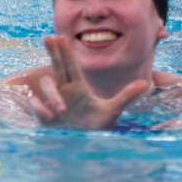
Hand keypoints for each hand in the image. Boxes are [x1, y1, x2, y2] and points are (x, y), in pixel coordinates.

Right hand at [24, 35, 148, 129]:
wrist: (84, 145)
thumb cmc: (96, 126)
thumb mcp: (112, 111)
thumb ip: (126, 96)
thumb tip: (145, 84)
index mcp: (79, 87)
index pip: (72, 66)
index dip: (66, 52)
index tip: (59, 36)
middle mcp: (64, 91)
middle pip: (57, 67)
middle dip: (53, 53)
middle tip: (48, 37)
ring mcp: (52, 101)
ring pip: (47, 86)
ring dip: (52, 96)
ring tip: (62, 111)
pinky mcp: (43, 115)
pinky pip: (36, 104)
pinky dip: (40, 108)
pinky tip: (50, 116)